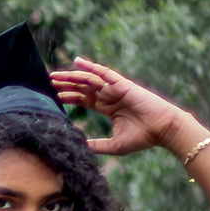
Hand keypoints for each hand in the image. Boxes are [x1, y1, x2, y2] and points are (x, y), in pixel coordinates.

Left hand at [50, 58, 186, 157]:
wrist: (162, 130)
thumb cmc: (142, 138)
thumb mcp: (113, 145)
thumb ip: (96, 145)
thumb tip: (79, 148)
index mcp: (107, 108)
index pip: (83, 100)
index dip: (68, 97)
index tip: (52, 96)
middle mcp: (109, 96)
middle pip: (82, 87)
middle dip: (65, 84)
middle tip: (47, 81)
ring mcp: (115, 89)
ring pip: (88, 79)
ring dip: (71, 76)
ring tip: (54, 75)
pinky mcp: (122, 85)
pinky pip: (104, 73)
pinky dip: (91, 66)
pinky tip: (78, 61)